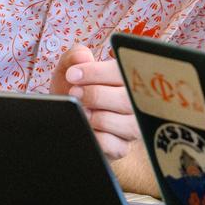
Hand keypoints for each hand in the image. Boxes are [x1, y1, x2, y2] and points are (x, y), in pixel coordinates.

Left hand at [50, 44, 138, 159]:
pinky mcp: (122, 148)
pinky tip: (86, 129)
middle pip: (125, 100)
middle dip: (95, 95)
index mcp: (129, 77)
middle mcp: (136, 102)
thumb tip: (83, 57)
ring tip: (80, 112)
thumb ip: (75, 56)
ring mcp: (132, 126)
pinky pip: (112, 144)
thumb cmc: (75, 90)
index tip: (73, 74)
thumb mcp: (70, 69)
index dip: (97, 73)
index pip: (124, 73)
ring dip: (94, 117)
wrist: (67, 119)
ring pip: (122, 124)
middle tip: (74, 93)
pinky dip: (95, 137)